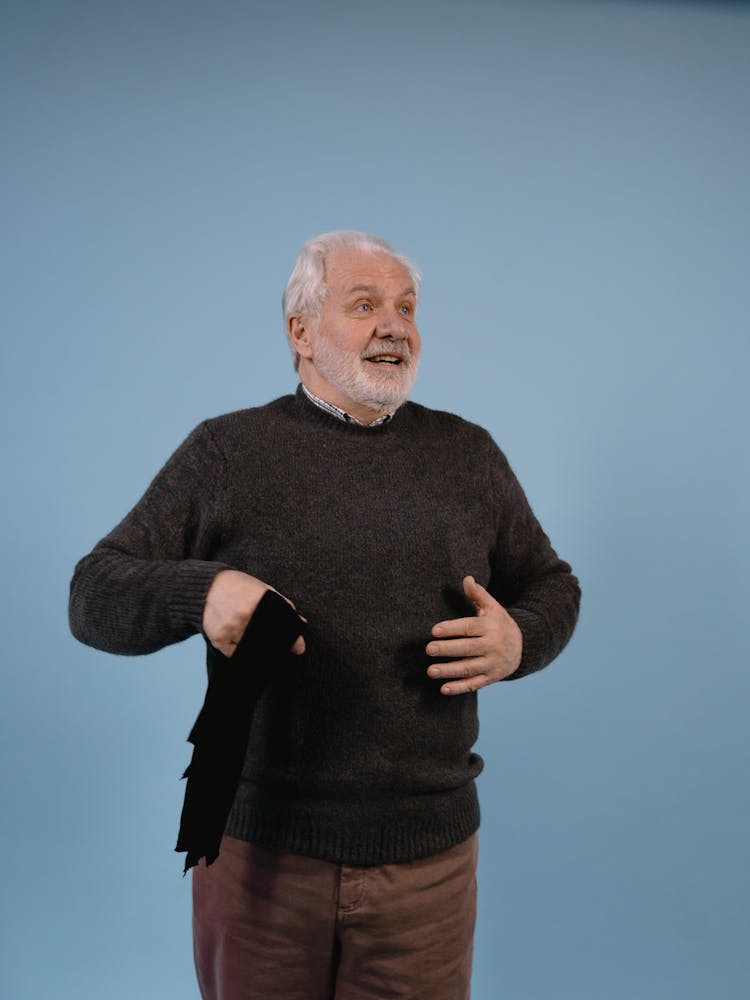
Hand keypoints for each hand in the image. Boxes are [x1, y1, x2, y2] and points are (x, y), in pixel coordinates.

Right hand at [203, 569, 305, 656]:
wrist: (208, 586)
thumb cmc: (239, 587)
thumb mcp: (264, 590)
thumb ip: (284, 608)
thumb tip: (301, 628)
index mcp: (260, 600)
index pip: (280, 629)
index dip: (284, 639)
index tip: (287, 645)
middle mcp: (245, 615)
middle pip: (266, 642)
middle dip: (270, 645)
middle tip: (269, 642)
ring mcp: (231, 627)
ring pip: (251, 649)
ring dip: (253, 647)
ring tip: (248, 635)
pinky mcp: (218, 638)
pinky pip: (234, 654)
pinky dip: (238, 650)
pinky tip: (237, 638)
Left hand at [425, 576, 521, 694]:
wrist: (524, 646)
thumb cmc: (499, 623)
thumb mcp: (492, 607)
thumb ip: (478, 595)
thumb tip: (466, 579)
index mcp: (490, 627)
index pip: (469, 628)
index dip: (451, 629)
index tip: (434, 630)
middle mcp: (493, 646)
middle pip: (468, 649)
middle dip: (448, 649)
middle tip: (429, 649)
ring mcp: (493, 664)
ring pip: (469, 668)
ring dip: (449, 671)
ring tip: (430, 671)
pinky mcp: (491, 677)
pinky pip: (475, 684)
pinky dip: (459, 688)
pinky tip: (443, 689)